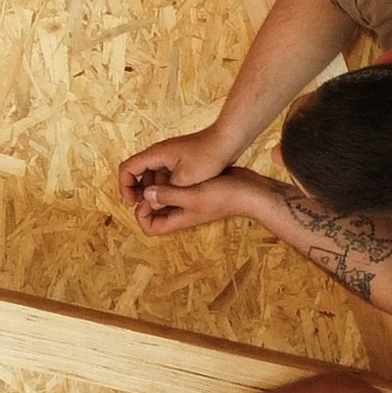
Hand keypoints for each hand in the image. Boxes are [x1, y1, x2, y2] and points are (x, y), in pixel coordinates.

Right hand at [116, 128, 237, 209]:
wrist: (227, 140)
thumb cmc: (209, 155)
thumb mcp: (186, 179)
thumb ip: (166, 193)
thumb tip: (150, 203)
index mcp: (155, 155)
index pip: (127, 169)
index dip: (125, 187)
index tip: (131, 202)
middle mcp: (158, 153)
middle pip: (135, 172)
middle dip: (135, 191)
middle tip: (141, 207)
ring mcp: (167, 156)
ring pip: (149, 175)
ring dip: (149, 190)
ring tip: (155, 206)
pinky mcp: (177, 160)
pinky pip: (161, 174)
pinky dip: (161, 186)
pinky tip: (169, 198)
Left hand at [129, 164, 276, 238]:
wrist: (250, 190)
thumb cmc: (225, 196)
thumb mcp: (193, 196)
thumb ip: (169, 196)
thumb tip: (145, 195)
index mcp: (178, 219)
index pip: (149, 227)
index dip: (141, 213)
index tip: (143, 195)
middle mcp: (181, 212)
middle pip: (153, 211)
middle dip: (145, 197)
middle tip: (145, 179)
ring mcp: (188, 200)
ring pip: (163, 196)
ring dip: (157, 184)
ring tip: (157, 170)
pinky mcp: (195, 188)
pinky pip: (175, 185)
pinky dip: (170, 177)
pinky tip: (173, 165)